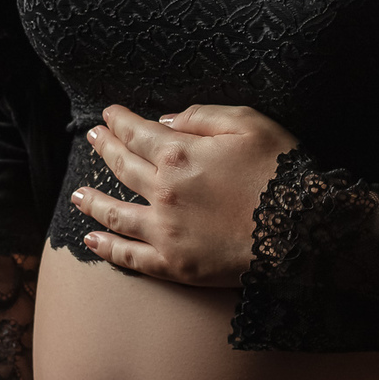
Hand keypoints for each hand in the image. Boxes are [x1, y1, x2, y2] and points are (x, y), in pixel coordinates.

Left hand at [71, 102, 296, 286]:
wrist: (302, 229)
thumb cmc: (280, 171)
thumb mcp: (249, 123)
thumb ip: (202, 116)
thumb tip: (165, 119)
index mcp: (179, 154)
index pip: (137, 133)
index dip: (119, 121)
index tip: (108, 115)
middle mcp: (163, 191)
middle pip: (122, 167)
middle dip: (105, 149)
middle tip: (92, 140)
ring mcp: (165, 231)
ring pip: (115, 213)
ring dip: (92, 201)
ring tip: (76, 194)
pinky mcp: (174, 264)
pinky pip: (130, 257)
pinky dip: (107, 248)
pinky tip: (92, 240)